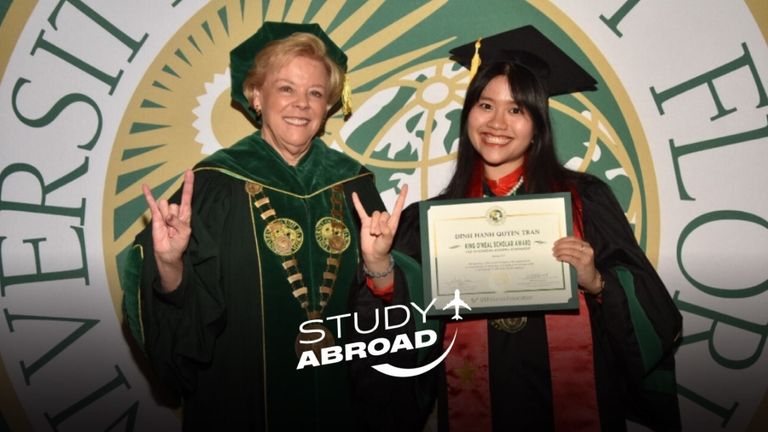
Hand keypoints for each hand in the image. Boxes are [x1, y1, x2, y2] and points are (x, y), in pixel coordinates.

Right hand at [142, 169, 193, 291]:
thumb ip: (179, 222)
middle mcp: (175, 210)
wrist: (168, 252)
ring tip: (167, 228)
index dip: (188, 184)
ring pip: (164, 204)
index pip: (187, 196)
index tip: (189, 171)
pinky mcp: (155, 216)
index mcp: (185, 213)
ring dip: (165, 216)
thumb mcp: (185, 233)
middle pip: (173, 204)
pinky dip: (148, 195)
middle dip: (174, 216)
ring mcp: (164, 212)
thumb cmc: (179, 243)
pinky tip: (145, 186)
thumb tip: (168, 215)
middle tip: (174, 229)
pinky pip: (151, 204)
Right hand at [351, 185, 407, 271]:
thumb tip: (382, 223)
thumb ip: (387, 231)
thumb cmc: (383, 247)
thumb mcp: (388, 240)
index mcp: (393, 221)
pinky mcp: (365, 221)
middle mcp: (384, 219)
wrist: (373, 253)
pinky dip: (357, 203)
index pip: (398, 206)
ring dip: (373, 226)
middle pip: (382, 213)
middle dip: (380, 225)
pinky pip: (361, 210)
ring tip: (373, 234)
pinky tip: (354, 195)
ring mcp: (374, 219)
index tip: (405, 186)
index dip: (402, 196)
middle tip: (378, 235)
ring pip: (374, 214)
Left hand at [552, 236, 602, 294]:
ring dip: (560, 251)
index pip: (573, 239)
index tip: (556, 242)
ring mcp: (586, 257)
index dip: (563, 240)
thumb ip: (573, 250)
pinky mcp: (583, 264)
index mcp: (586, 246)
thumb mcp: (580, 256)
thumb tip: (559, 246)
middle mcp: (587, 250)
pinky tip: (558, 258)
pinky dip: (563, 257)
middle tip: (554, 248)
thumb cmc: (583, 267)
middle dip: (560, 246)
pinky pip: (570, 258)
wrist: (591, 278)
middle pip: (571, 244)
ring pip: (570, 250)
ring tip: (555, 254)